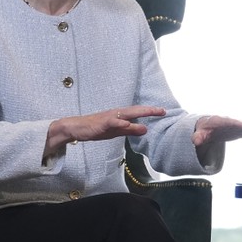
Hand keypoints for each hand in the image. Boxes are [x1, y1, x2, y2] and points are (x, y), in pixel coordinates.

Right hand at [46, 106, 165, 157]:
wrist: (77, 128)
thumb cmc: (97, 128)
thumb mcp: (117, 131)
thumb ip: (130, 130)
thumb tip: (146, 129)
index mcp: (121, 116)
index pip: (138, 113)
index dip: (151, 112)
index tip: (164, 112)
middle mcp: (117, 114)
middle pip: (135, 110)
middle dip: (149, 110)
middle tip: (162, 110)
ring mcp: (109, 117)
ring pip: (126, 114)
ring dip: (138, 113)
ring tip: (151, 112)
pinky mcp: (101, 123)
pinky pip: (112, 122)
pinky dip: (120, 122)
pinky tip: (127, 124)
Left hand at [192, 115, 241, 146]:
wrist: (207, 127)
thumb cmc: (203, 129)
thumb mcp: (199, 133)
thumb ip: (198, 136)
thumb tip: (196, 141)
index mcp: (219, 121)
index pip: (228, 122)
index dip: (236, 123)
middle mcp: (229, 122)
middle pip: (239, 123)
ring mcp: (235, 126)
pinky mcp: (238, 131)